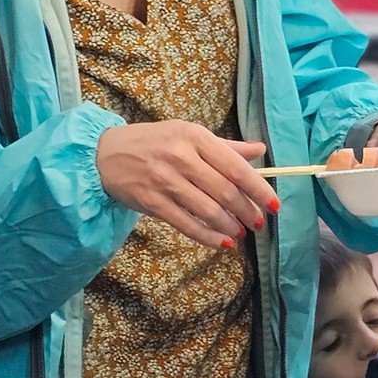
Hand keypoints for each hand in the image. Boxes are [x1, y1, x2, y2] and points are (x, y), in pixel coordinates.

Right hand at [97, 121, 277, 248]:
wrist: (103, 155)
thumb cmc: (153, 143)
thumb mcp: (187, 135)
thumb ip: (225, 146)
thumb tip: (260, 151)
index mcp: (195, 137)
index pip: (236, 166)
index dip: (258, 189)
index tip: (274, 204)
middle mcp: (182, 157)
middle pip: (225, 191)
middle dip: (247, 212)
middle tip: (258, 223)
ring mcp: (166, 180)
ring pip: (208, 210)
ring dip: (230, 226)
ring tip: (241, 233)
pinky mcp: (152, 202)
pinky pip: (187, 224)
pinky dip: (208, 237)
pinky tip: (223, 243)